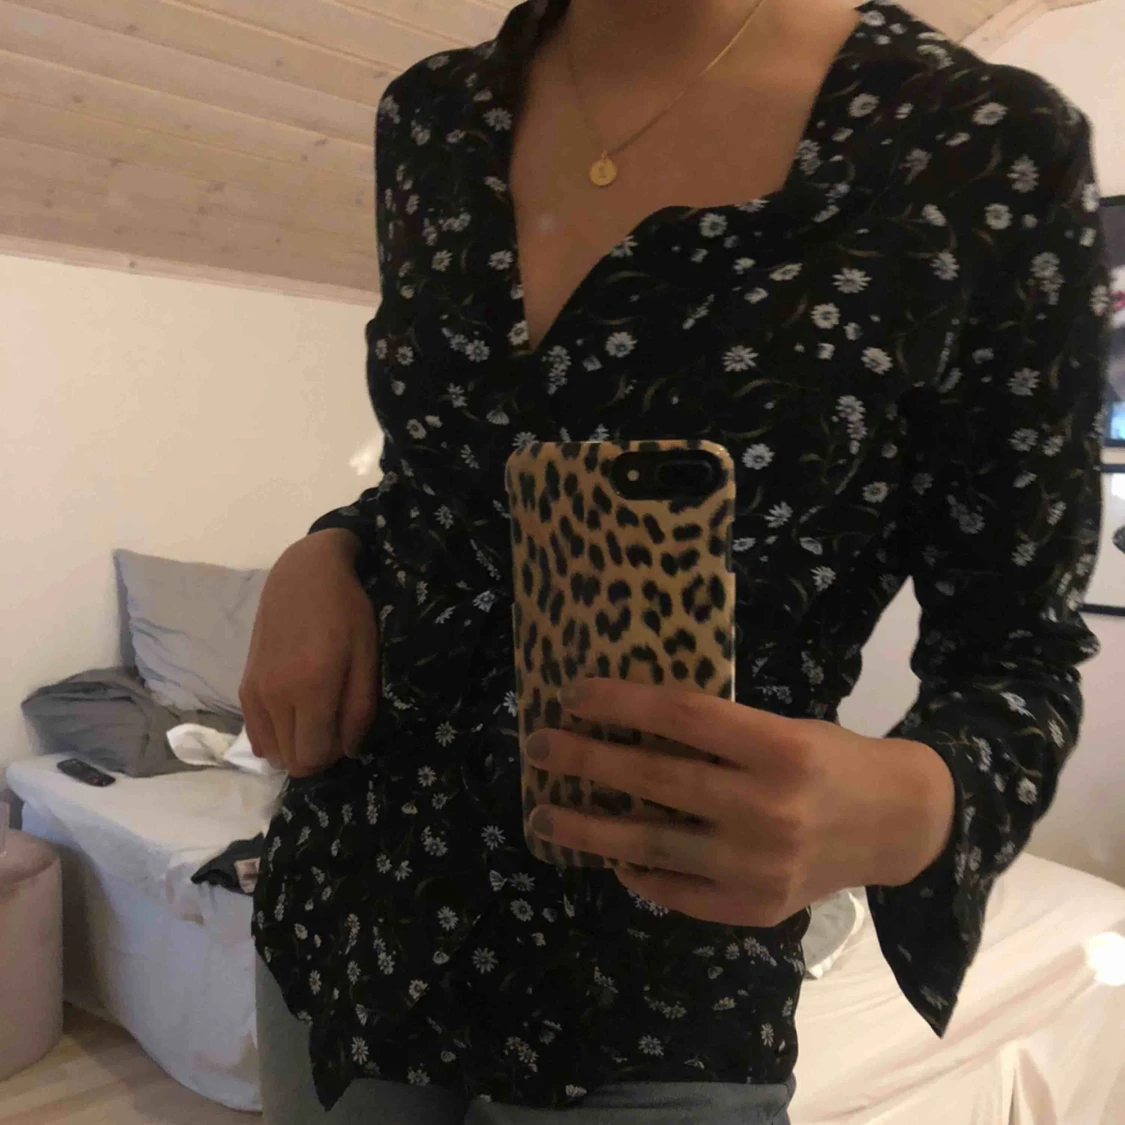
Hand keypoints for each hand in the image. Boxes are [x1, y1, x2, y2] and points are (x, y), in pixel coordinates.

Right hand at [239, 530, 378, 778]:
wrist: (303, 574)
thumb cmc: (346, 611)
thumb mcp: (367, 656)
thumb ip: (360, 708)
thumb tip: (348, 751)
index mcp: (311, 688)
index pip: (312, 756)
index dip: (333, 755)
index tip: (347, 733)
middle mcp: (275, 696)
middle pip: (291, 760)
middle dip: (316, 754)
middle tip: (334, 725)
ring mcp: (254, 691)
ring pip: (271, 752)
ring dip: (295, 745)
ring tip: (315, 716)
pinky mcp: (243, 685)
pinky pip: (254, 734)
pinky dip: (275, 735)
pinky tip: (293, 715)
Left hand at [525, 678, 955, 926]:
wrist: (899, 825)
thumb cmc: (830, 759)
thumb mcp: (781, 726)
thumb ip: (717, 732)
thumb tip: (625, 727)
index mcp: (779, 747)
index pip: (682, 717)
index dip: (620, 703)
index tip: (571, 693)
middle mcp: (768, 807)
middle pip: (655, 779)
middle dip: (585, 760)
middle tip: (537, 745)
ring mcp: (759, 866)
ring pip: (652, 844)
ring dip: (587, 830)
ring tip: (541, 816)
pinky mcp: (755, 908)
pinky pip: (678, 892)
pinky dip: (638, 874)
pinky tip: (611, 859)